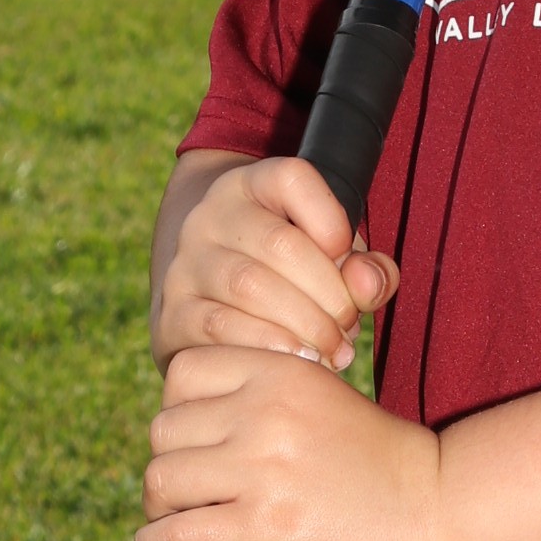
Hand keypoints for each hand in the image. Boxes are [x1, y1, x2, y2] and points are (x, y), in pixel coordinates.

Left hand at [137, 340, 445, 540]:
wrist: (438, 511)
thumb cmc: (380, 464)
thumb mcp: (324, 401)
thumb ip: (266, 400)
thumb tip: (192, 427)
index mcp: (281, 370)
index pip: (183, 369)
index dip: (178, 408)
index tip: (196, 440)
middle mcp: (265, 411)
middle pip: (164, 428)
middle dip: (169, 463)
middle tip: (188, 494)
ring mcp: (263, 468)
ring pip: (161, 478)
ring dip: (160, 507)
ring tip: (182, 523)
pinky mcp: (265, 525)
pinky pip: (176, 534)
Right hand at [153, 153, 399, 374]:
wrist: (214, 306)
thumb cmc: (292, 279)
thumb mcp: (334, 261)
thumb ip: (367, 269)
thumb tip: (368, 285)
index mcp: (251, 186)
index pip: (292, 178)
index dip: (331, 219)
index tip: (346, 255)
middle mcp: (210, 217)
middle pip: (280, 244)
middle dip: (329, 294)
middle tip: (348, 327)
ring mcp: (185, 265)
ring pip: (248, 288)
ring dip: (303, 326)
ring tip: (332, 351)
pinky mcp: (171, 314)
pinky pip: (218, 329)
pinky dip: (266, 348)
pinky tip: (295, 362)